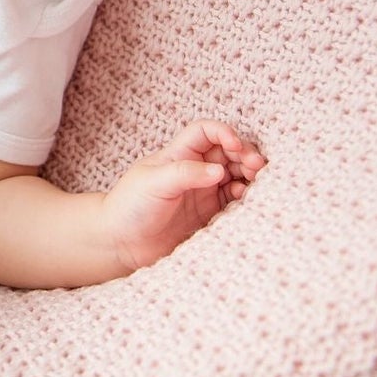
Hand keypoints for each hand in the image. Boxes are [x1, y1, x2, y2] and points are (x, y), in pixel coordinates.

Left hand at [97, 119, 265, 273]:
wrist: (120, 244)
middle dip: (245, 155)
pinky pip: (233, 203)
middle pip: (227, 153)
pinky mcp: (208, 216)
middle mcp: (193, 171)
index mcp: (179, 155)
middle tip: (256, 166)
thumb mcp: (154, 183)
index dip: (224, 133)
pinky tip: (245, 201)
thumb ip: (186, 174)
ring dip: (248, 176)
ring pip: (235, 177)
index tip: (235, 146)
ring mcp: (202, 193)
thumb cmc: (129, 206)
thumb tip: (219, 171)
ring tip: (256, 183)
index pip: (206, 132)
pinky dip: (244, 199)